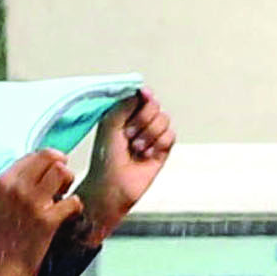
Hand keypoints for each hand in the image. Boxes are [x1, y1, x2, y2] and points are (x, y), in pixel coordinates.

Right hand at [0, 148, 84, 275]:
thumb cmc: (0, 238)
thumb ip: (14, 185)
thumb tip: (37, 170)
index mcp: (4, 181)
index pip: (34, 155)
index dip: (49, 161)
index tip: (52, 172)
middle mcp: (17, 188)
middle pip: (50, 158)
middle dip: (61, 168)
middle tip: (61, 184)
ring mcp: (32, 203)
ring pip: (62, 172)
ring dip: (69, 182)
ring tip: (64, 197)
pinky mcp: (47, 221)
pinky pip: (72, 201)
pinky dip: (76, 207)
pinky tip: (69, 215)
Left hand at [77, 90, 174, 237]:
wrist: (113, 185)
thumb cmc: (106, 157)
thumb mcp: (110, 122)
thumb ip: (127, 102)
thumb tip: (144, 91)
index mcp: (125, 113)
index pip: (142, 95)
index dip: (142, 99)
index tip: (138, 102)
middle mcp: (139, 122)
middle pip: (155, 106)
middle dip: (143, 120)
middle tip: (128, 135)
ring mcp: (152, 136)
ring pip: (164, 120)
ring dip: (149, 134)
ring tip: (136, 148)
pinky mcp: (162, 150)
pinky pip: (170, 136)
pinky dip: (158, 144)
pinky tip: (147, 155)